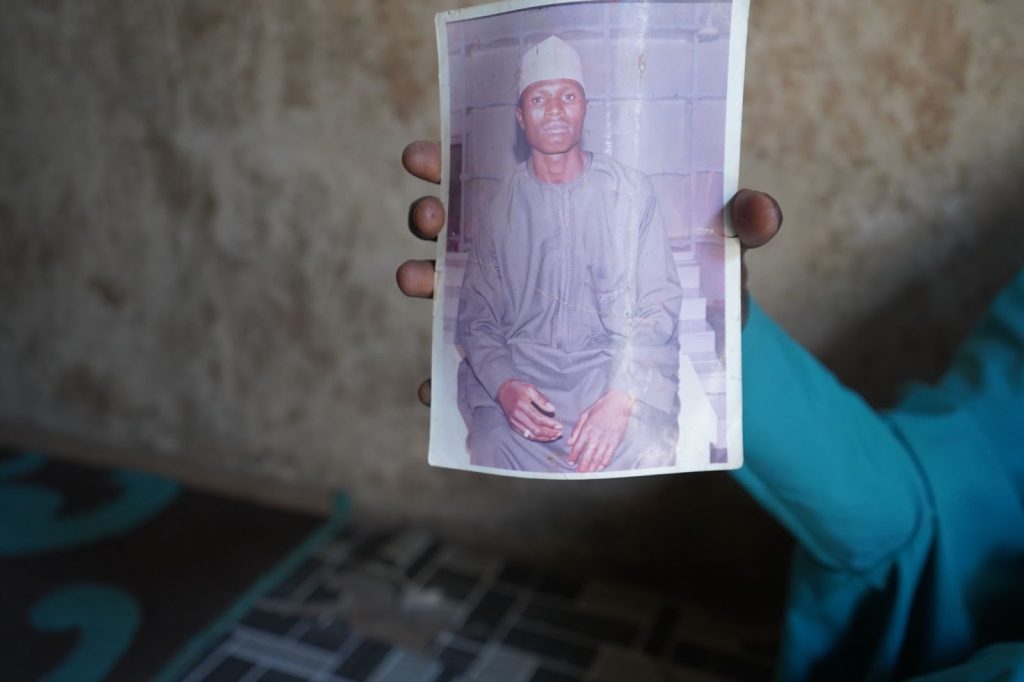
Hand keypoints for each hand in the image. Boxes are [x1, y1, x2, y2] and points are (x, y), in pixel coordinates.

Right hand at [397, 140, 782, 404]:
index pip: (502, 175)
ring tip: (416, 281)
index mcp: (563, 211)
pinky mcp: (520, 358)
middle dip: (432, 214)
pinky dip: (440, 379)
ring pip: (453, 289)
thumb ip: (745, 222)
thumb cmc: (703, 285)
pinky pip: (474, 367)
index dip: (455, 160)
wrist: (703, 354)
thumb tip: (760, 212)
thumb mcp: (724, 249)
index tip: (427, 154)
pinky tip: (426, 389)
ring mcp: (519, 308)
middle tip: (429, 215)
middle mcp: (529, 254)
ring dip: (423, 281)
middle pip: (461, 227)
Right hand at [496, 380, 562, 441]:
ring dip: (544, 437)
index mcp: (522, 406)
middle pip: (535, 429)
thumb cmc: (518, 388)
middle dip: (549, 433)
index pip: (538, 419)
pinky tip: (544, 437)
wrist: (502, 390)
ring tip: (554, 436)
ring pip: (531, 435)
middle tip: (559, 433)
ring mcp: (514, 422)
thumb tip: (552, 410)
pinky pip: (525, 435)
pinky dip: (535, 438)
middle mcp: (517, 416)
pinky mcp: (513, 425)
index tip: (560, 426)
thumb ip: (541, 400)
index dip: (550, 424)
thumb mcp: (530, 389)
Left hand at [567, 390, 633, 471]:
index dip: (573, 456)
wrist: (618, 403)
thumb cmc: (600, 407)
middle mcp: (596, 436)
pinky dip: (604, 462)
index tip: (570, 462)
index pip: (578, 447)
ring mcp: (606, 439)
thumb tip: (569, 442)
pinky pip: (609, 454)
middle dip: (582, 465)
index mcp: (587, 429)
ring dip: (592, 466)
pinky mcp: (615, 441)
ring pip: (598, 457)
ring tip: (588, 473)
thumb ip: (576, 429)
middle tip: (579, 472)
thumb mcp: (584, 414)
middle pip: (588, 455)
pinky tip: (600, 467)